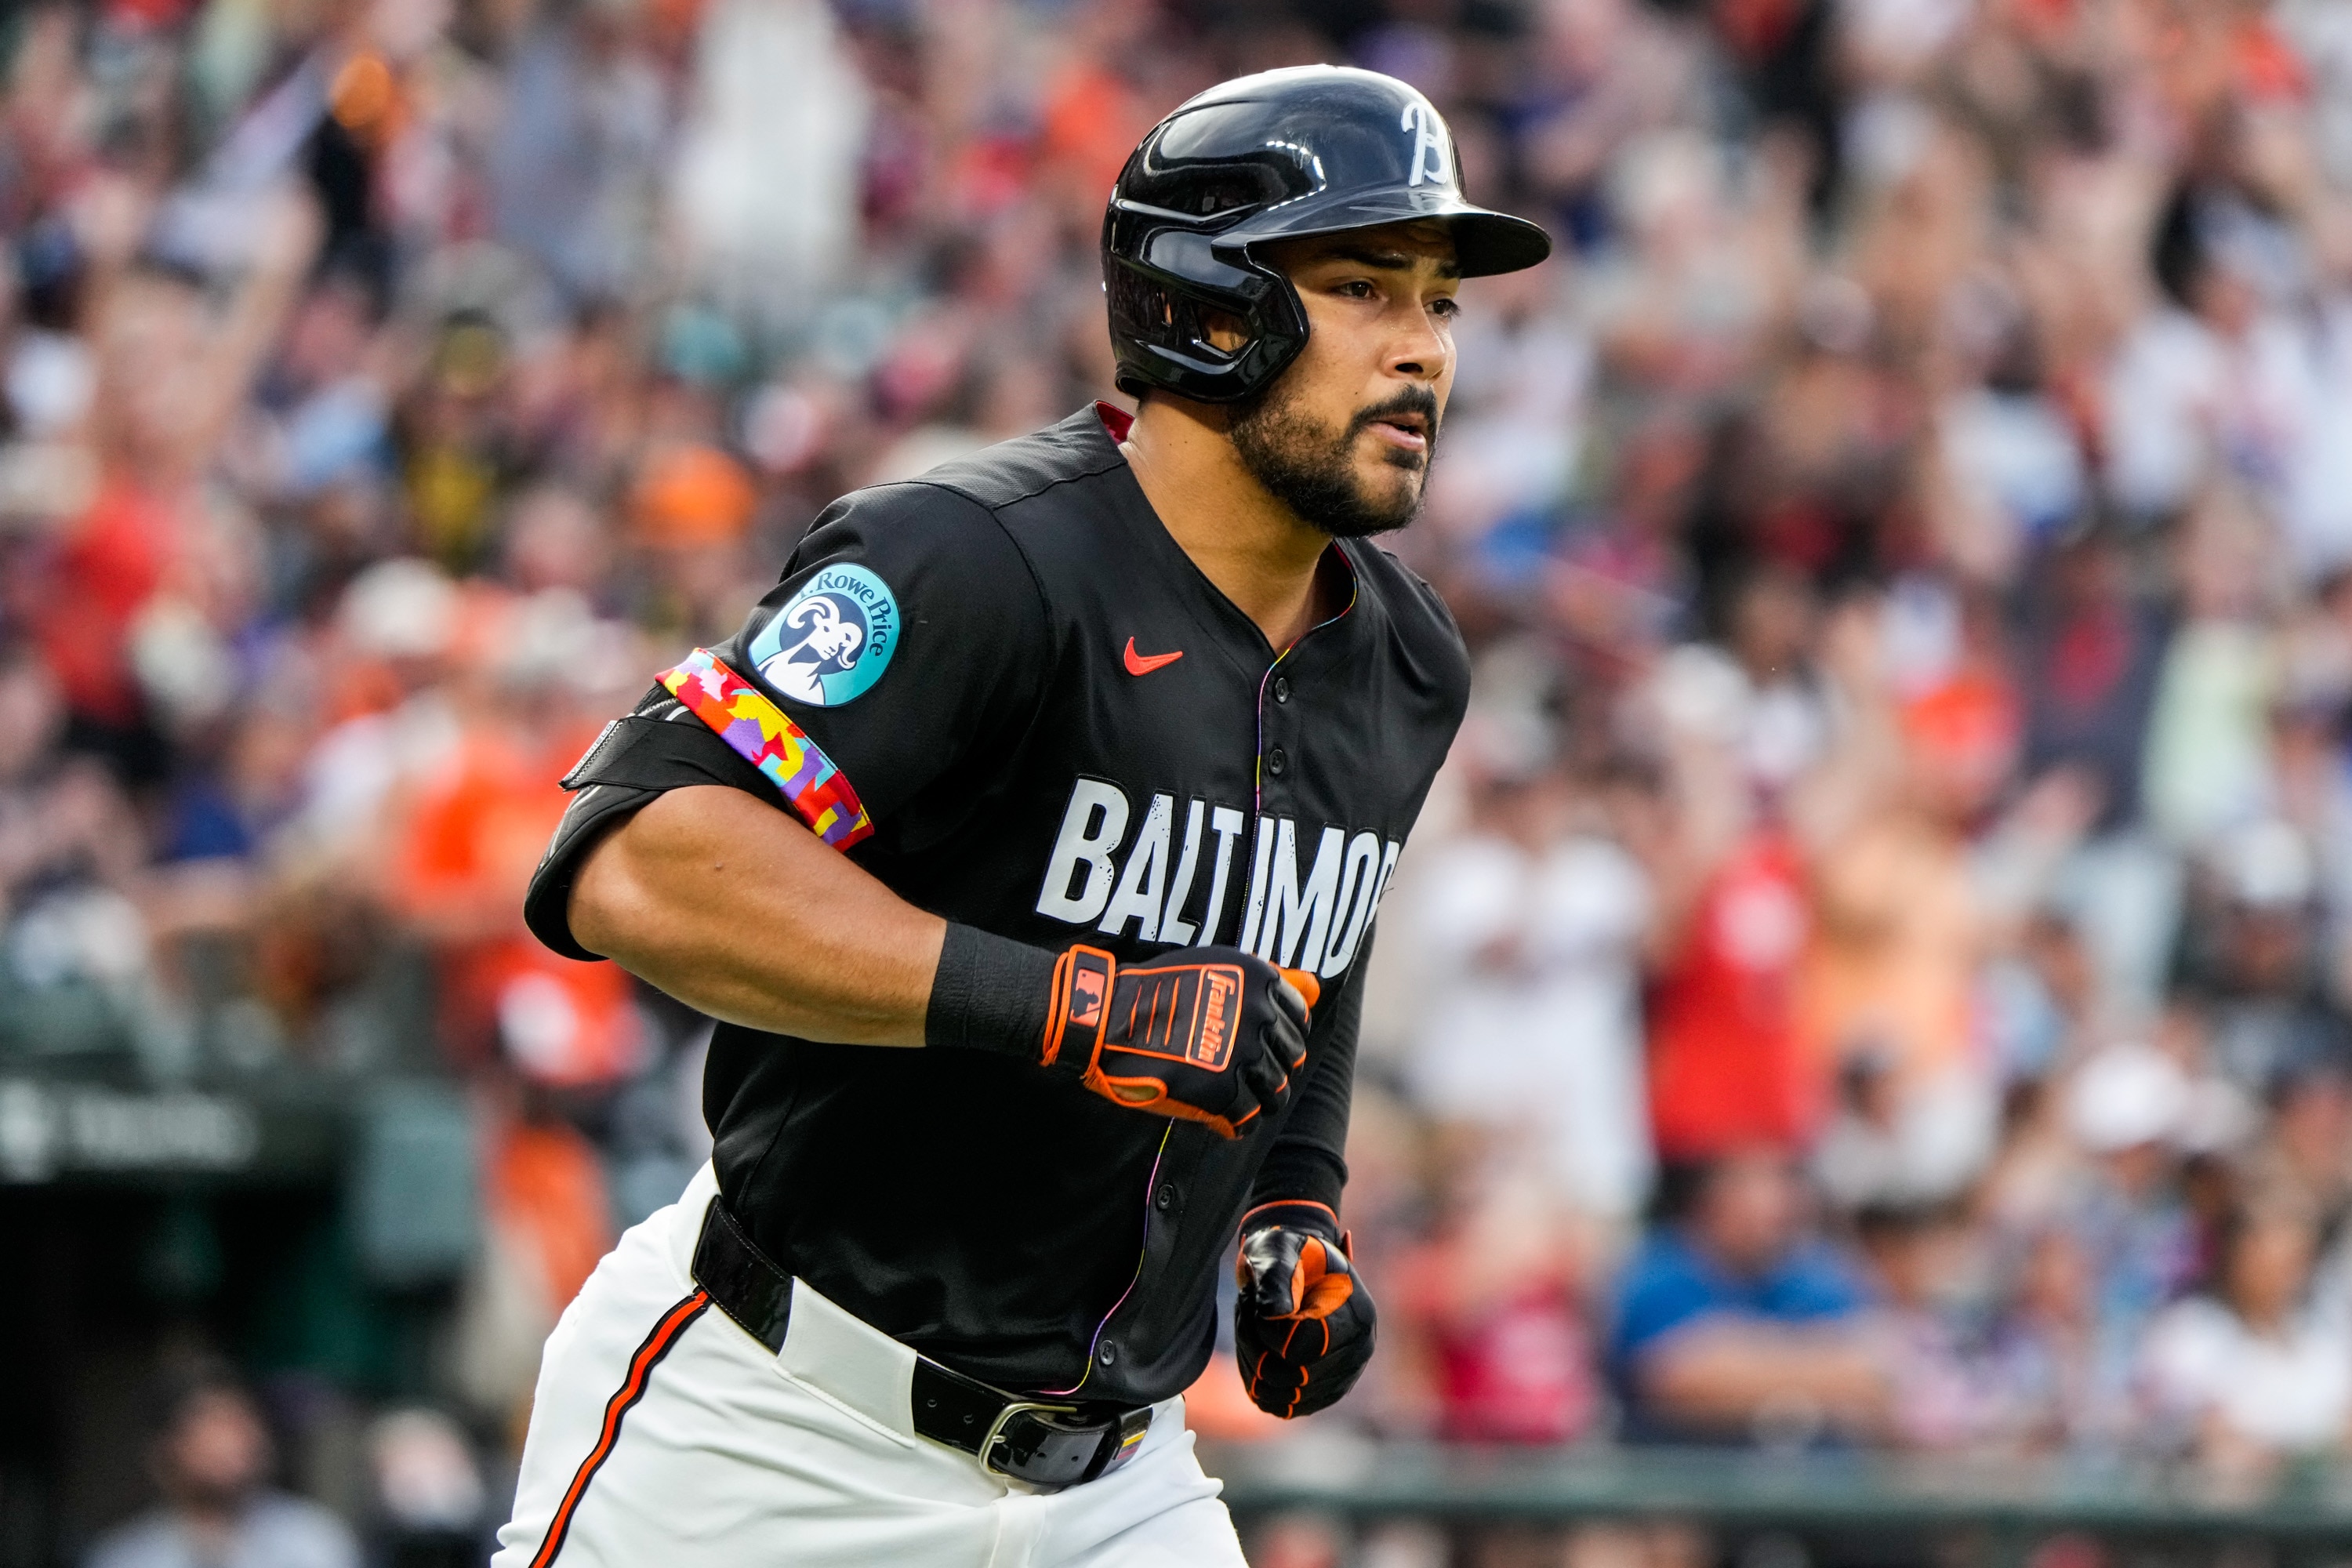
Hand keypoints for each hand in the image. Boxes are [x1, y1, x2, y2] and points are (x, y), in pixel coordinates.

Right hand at [1042, 945, 1313, 1138]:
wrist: (1106, 1021)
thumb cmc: (1156, 992)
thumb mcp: (1215, 968)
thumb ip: (1270, 979)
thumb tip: (1316, 987)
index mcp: (1260, 979)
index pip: (1299, 1020)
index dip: (1278, 1037)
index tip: (1256, 1045)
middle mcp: (1259, 1014)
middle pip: (1291, 1059)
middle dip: (1269, 1070)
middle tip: (1237, 1075)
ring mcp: (1242, 1054)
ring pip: (1274, 1093)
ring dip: (1255, 1099)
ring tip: (1228, 1098)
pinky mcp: (1221, 1091)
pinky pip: (1247, 1118)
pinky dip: (1234, 1123)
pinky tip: (1216, 1116)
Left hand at [1233, 1201, 1375, 1417]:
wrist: (1291, 1265)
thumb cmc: (1284, 1252)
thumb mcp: (1277, 1250)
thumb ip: (1276, 1277)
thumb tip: (1276, 1315)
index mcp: (1357, 1315)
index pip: (1304, 1347)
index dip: (1269, 1331)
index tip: (1258, 1303)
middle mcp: (1359, 1351)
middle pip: (1292, 1377)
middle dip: (1256, 1346)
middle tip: (1249, 1311)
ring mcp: (1344, 1376)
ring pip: (1282, 1397)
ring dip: (1253, 1363)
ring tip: (1253, 1327)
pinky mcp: (1322, 1393)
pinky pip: (1279, 1406)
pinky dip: (1258, 1383)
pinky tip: (1256, 1349)